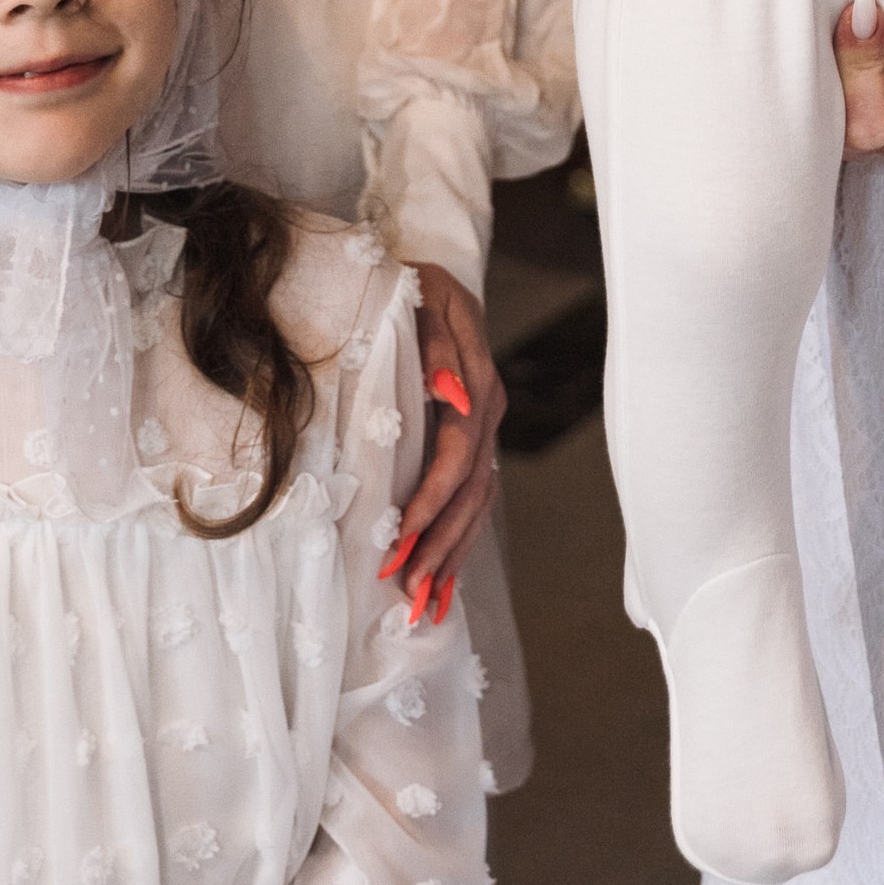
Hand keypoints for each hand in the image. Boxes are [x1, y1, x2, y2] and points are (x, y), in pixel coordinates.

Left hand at [380, 263, 507, 626]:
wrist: (423, 277)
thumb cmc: (408, 286)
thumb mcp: (420, 300)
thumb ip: (436, 348)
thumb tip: (451, 396)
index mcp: (477, 384)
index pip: (455, 459)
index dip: (429, 505)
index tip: (396, 547)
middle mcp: (486, 412)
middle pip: (471, 493)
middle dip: (440, 548)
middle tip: (407, 596)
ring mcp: (484, 428)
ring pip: (477, 504)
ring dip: (452, 557)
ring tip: (426, 607)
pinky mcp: (474, 439)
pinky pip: (474, 498)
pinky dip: (459, 542)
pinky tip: (444, 583)